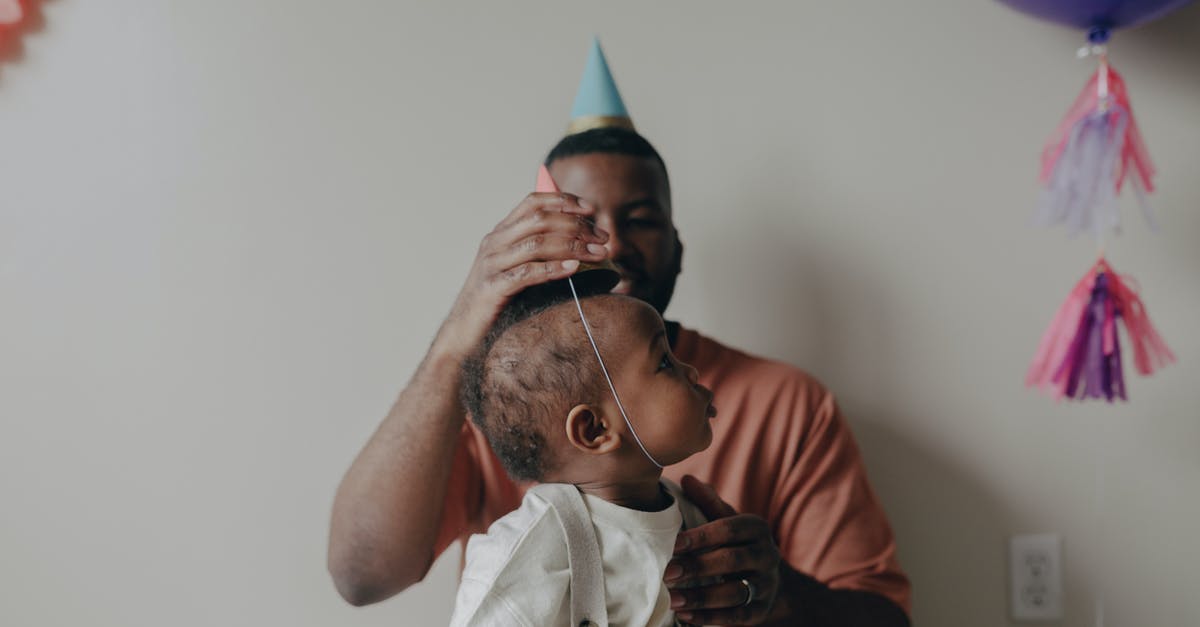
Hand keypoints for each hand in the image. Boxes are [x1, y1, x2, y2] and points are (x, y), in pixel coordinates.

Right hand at [436, 192, 609, 357]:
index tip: (591, 209)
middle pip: (540, 220)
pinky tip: (574, 268)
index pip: (533, 203)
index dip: (563, 201)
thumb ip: (539, 255)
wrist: (463, 335)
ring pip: (537, 243)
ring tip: (599, 254)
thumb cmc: (497, 303)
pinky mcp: (491, 288)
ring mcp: (491, 264)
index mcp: (501, 234)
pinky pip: (526, 273)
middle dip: (577, 225)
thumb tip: (581, 248)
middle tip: (603, 238)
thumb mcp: (517, 270)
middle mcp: (494, 243)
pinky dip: (553, 268)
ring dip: (573, 245)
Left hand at [666, 475, 781, 624]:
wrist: (765, 575)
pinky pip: (738, 617)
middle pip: (732, 560)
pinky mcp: (762, 610)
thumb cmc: (735, 542)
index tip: (673, 544)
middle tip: (667, 573)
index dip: (700, 537)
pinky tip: (686, 617)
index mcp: (756, 528)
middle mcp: (767, 554)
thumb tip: (687, 479)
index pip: (728, 529)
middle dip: (697, 567)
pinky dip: (711, 617)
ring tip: (673, 600)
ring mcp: (767, 584)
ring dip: (702, 597)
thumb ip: (707, 502)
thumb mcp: (726, 519)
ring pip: (735, 592)